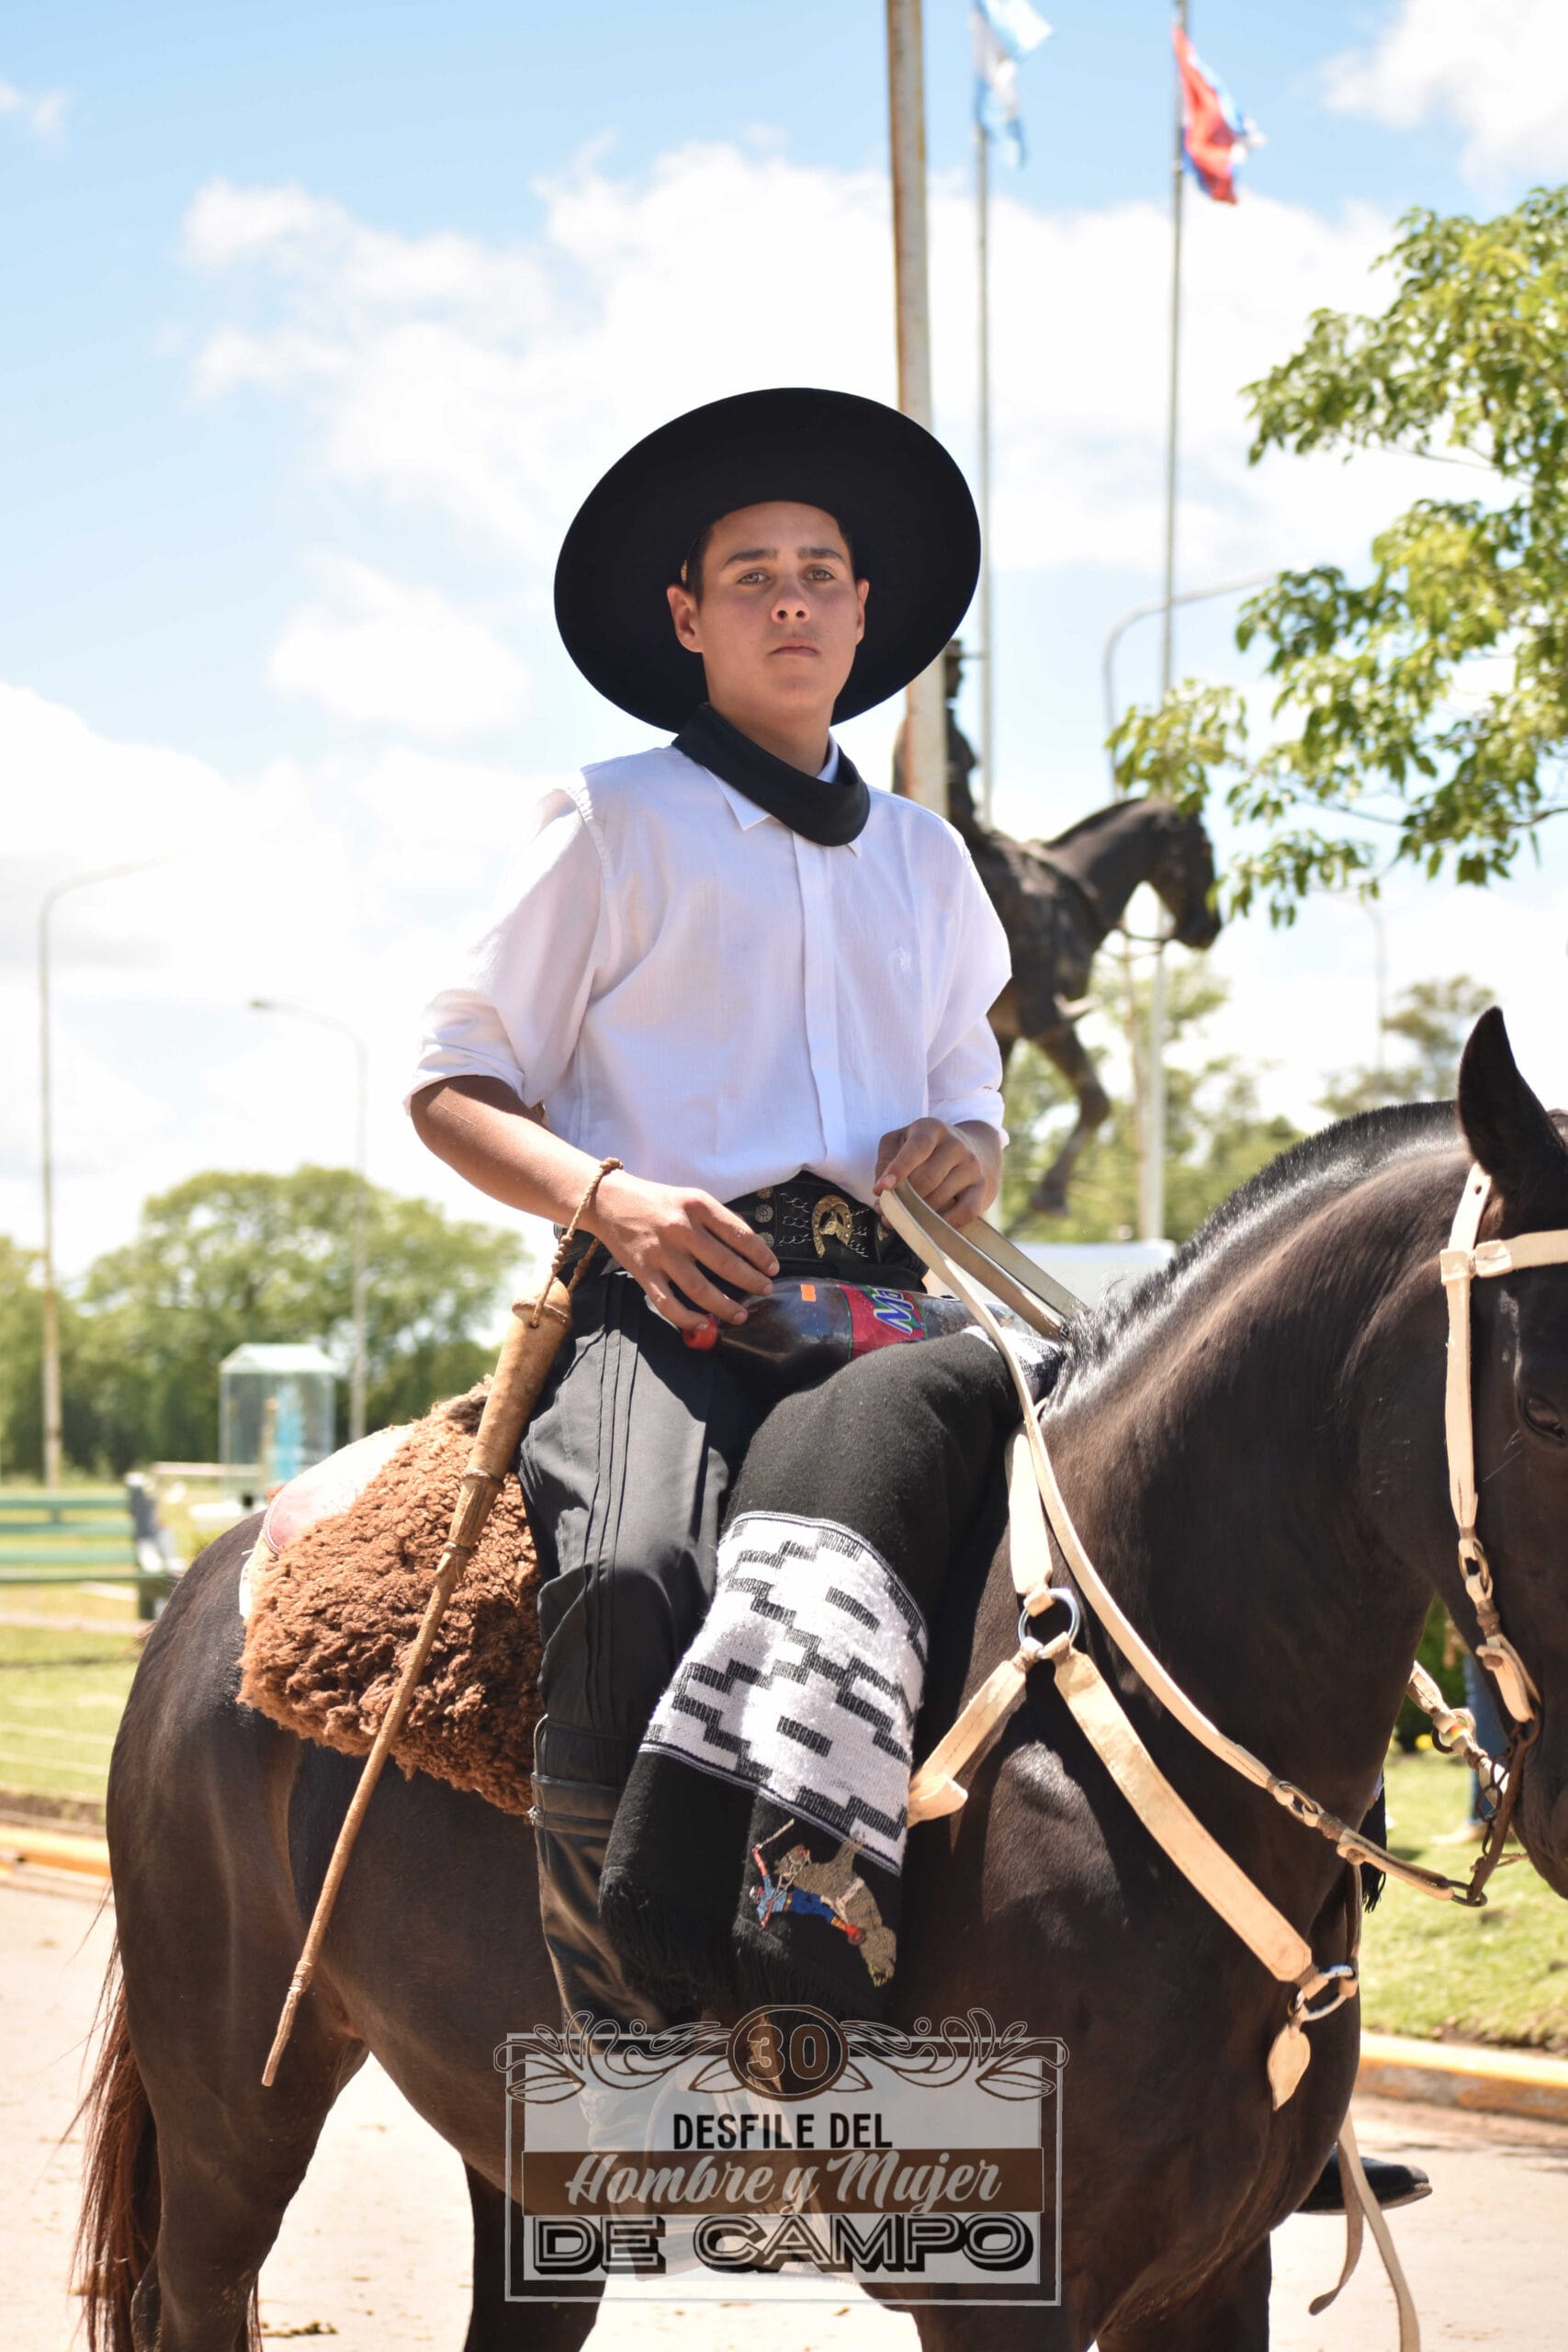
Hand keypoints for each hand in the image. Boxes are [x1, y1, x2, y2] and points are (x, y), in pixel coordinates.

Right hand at [585, 1170, 777, 1332]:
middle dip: (751, 1282)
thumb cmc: (657, 1201)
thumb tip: (748, 1248)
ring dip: (725, 1306)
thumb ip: (717, 1220)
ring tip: (741, 1314)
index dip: (761, 1255)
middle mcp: (681, 1229)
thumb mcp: (691, 1198)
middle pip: (725, 1264)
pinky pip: (667, 1303)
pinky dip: (687, 1318)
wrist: (609, 1201)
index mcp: (698, 1206)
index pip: (740, 1234)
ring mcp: (661, 1253)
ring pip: (700, 1289)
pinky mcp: (643, 1271)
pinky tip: (704, 1324)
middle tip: (765, 1291)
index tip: (772, 1268)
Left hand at [873, 1119, 988, 1226]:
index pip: (917, 1148)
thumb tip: (881, 1192)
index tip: (881, 1188)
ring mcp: (972, 1166)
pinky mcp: (982, 1188)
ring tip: (903, 1217)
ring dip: (917, 1214)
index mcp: (931, 1129)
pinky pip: (964, 1212)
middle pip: (926, 1179)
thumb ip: (885, 1162)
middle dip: (902, 1199)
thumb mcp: (900, 1143)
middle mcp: (955, 1145)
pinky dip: (943, 1223)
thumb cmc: (925, 1150)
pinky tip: (928, 1226)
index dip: (898, 1169)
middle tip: (887, 1210)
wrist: (971, 1149)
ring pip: (939, 1198)